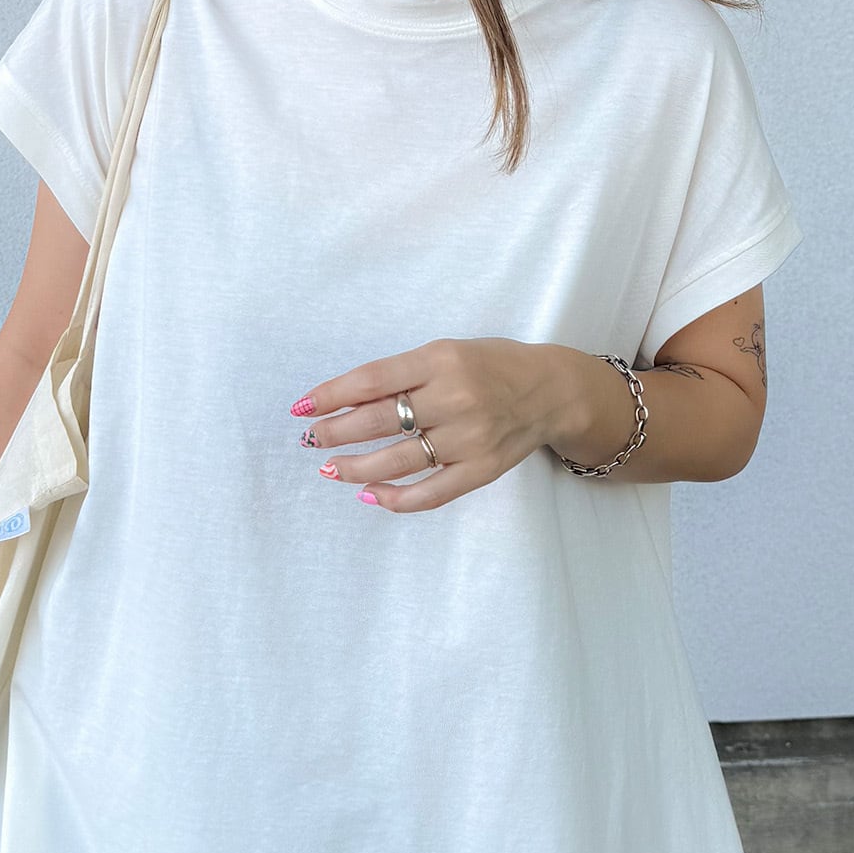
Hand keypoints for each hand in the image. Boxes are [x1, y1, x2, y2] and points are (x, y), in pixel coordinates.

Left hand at [290, 336, 573, 512]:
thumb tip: (344, 402)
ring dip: (355, 468)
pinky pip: (429, 494)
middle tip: (311, 439)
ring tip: (330, 468)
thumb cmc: (490, 367)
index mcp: (441, 360)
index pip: (372, 381)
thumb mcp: (446, 354)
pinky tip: (369, 495)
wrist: (552, 391)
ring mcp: (469, 439)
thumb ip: (401, 376)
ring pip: (398, 461)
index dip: (331, 395)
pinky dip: (395, 499)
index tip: (302, 407)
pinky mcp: (480, 471)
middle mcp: (455, 399)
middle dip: (335, 432)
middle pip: (379, 422)